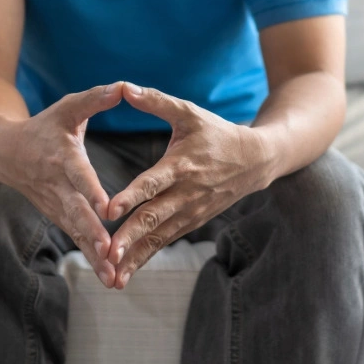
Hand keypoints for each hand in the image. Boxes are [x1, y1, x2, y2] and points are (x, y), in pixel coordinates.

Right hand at [0, 82, 123, 287]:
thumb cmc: (46, 127)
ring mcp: (56, 205)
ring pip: (76, 232)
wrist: (8, 153)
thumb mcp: (68, 109)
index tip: (105, 207)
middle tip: (109, 251)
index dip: (91, 190)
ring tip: (112, 276)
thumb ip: (95, 99)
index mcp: (62, 157)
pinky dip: (91, 259)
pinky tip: (109, 277)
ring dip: (93, 255)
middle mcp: (58, 186)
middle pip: (76, 212)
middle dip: (92, 233)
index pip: (78, 175)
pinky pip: (77, 239)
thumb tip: (123, 86)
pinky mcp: (60, 217)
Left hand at [106, 83, 270, 288]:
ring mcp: (191, 211)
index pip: (154, 183)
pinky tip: (126, 273)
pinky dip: (147, 257)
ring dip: (136, 256)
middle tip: (107, 253)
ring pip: (160, 236)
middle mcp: (186, 192)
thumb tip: (123, 87)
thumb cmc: (217, 133)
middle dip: (130, 237)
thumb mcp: (189, 113)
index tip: (109, 211)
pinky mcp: (193, 221)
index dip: (132, 196)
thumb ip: (156, 101)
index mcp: (182, 164)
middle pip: (155, 217)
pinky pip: (167, 241)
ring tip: (113, 275)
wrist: (255, 160)